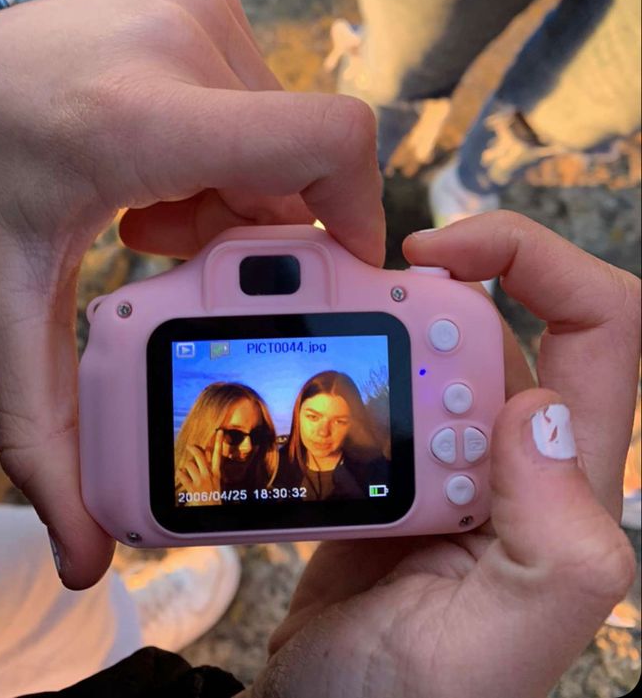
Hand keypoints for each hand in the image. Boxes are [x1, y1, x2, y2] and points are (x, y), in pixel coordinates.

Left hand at [0, 0, 384, 588]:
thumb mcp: (10, 300)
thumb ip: (46, 429)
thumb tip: (85, 553)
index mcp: (147, 117)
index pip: (327, 143)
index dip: (360, 215)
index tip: (332, 271)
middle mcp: (188, 45)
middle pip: (297, 174)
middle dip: (260, 234)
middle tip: (170, 241)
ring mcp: (204, 11)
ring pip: (284, 143)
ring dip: (240, 194)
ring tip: (155, 205)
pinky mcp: (211, 0)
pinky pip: (264, 102)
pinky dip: (231, 149)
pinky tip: (161, 161)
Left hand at [177, 431, 223, 503]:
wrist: (212, 511)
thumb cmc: (213, 497)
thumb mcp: (217, 482)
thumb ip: (212, 469)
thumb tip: (207, 455)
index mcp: (216, 474)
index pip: (218, 455)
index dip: (218, 442)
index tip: (219, 431)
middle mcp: (208, 476)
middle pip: (200, 456)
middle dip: (193, 449)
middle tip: (190, 446)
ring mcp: (200, 482)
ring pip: (189, 465)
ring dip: (186, 467)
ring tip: (187, 471)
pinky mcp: (192, 489)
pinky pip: (182, 475)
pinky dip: (180, 474)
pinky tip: (182, 476)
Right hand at [251, 212, 638, 697]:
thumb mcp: (494, 647)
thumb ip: (554, 547)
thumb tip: (539, 411)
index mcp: (562, 483)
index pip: (601, 324)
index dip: (536, 259)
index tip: (438, 254)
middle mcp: (516, 456)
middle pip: (501, 314)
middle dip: (428, 283)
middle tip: (345, 297)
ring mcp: (451, 458)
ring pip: (431, 343)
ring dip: (374, 319)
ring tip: (304, 327)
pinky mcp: (394, 468)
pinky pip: (380, 384)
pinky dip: (343, 359)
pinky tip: (300, 373)